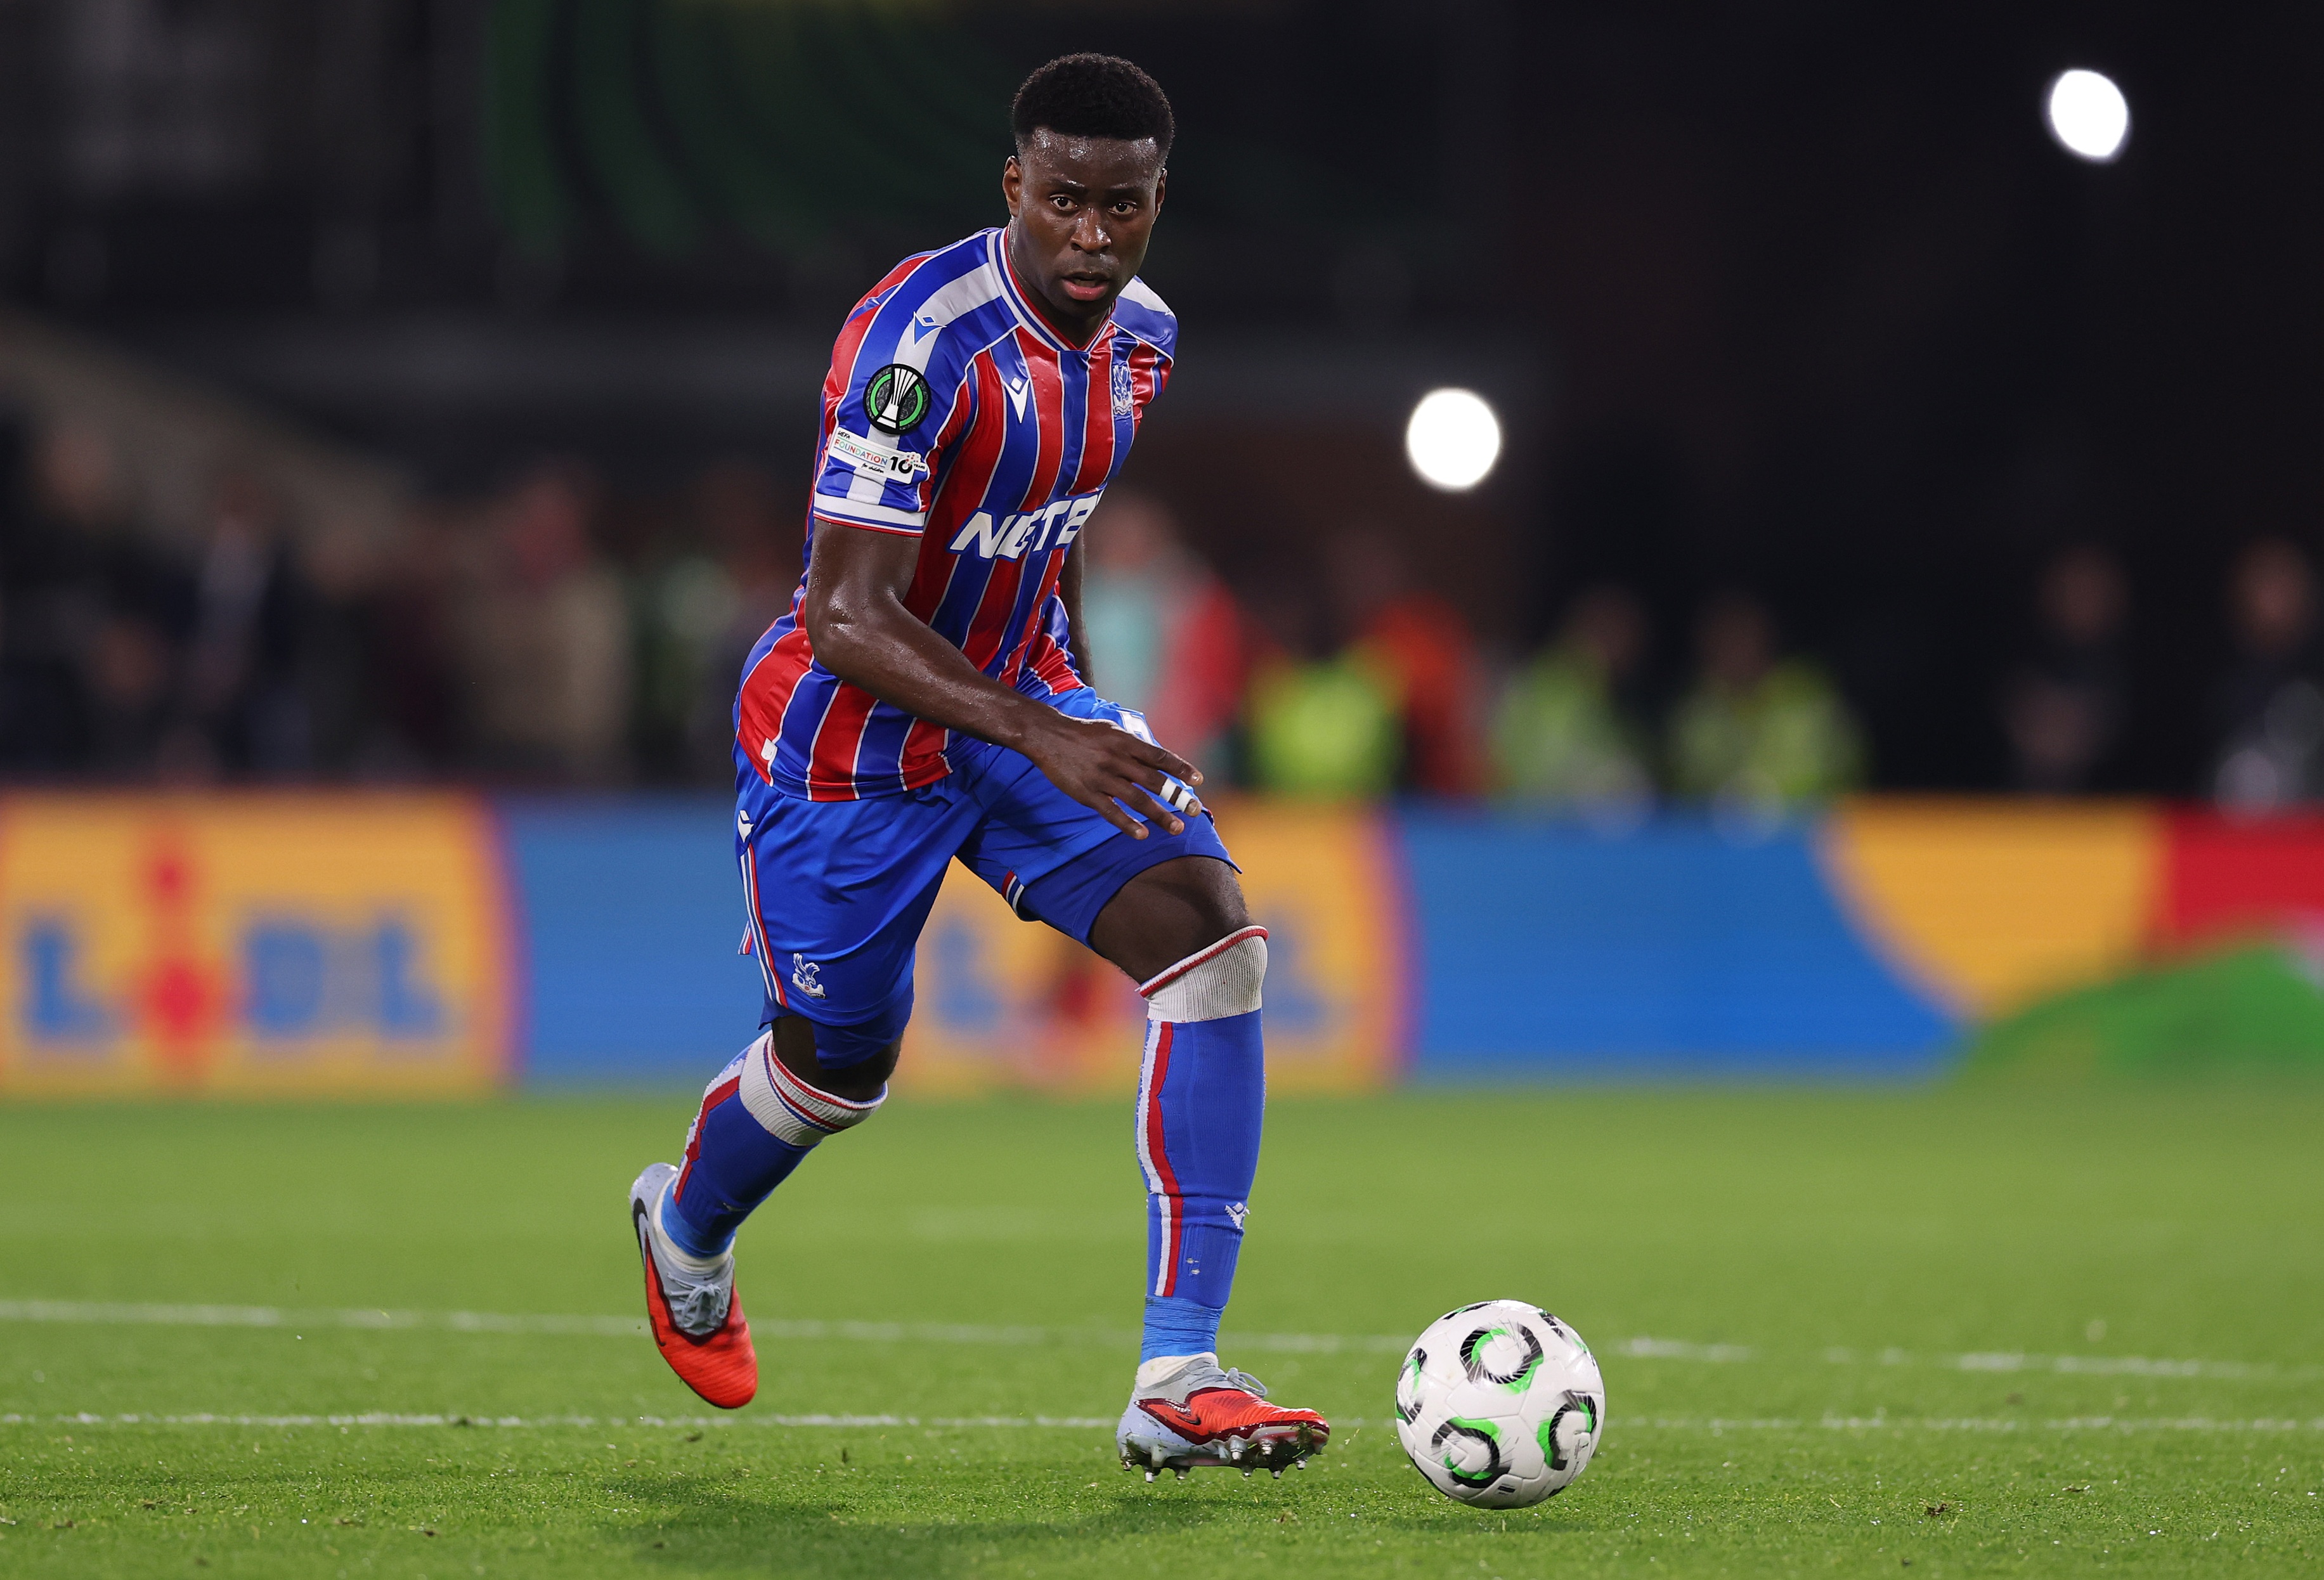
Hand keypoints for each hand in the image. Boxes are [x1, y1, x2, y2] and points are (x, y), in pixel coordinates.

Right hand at [1022, 712, 1203, 839]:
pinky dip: (1128, 824)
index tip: (1198, 780)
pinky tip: (1142, 835)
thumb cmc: (1083, 733)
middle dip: (1177, 796)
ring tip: (1177, 828)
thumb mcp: (1111, 730)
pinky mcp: (1086, 794)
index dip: (1180, 768)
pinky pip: (1111, 812)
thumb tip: (1157, 759)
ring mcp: (1101, 778)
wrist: (1047, 736)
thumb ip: (1133, 745)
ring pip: (1137, 799)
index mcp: (1124, 742)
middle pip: (1154, 781)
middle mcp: (1116, 759)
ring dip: (1159, 815)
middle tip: (1195, 810)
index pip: (1159, 756)